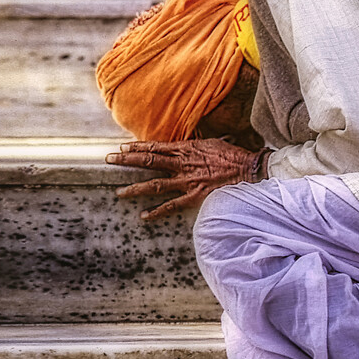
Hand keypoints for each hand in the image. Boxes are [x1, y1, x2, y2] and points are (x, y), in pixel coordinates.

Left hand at [106, 139, 267, 219]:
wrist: (248, 170)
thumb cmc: (232, 155)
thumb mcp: (212, 142)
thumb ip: (194, 145)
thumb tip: (184, 145)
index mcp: (186, 148)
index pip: (156, 146)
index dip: (137, 147)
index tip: (122, 148)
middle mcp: (183, 164)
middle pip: (149, 161)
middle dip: (127, 160)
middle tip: (109, 160)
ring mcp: (187, 181)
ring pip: (156, 183)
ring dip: (136, 187)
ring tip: (120, 192)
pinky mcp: (195, 196)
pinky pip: (172, 205)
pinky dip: (157, 211)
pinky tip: (144, 216)